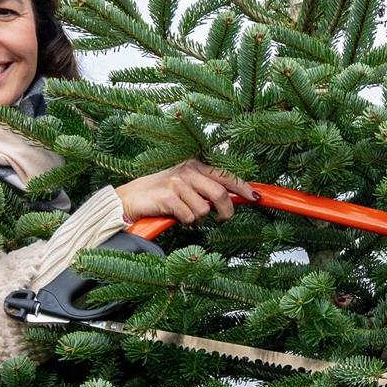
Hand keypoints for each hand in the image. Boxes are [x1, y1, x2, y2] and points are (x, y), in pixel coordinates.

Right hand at [115, 158, 256, 224]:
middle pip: (220, 194)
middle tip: (223, 219)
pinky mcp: (168, 198)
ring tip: (185, 213)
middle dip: (226, 211)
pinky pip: (189, 217)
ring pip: (204, 209)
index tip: (256, 197)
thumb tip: (233, 199)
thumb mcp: (187, 185)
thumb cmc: (162, 193)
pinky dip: (185, 221)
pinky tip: (175, 215)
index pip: (226, 175)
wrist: (130, 198)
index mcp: (196, 165)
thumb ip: (207, 189)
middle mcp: (188, 170)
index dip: (243, 187)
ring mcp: (177, 183)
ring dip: (198, 218)